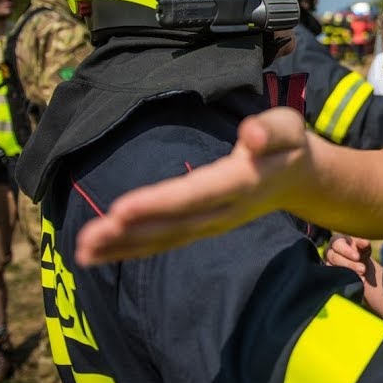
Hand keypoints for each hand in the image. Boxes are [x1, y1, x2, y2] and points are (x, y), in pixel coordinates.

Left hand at [75, 106, 310, 265]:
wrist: (300, 179)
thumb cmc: (288, 145)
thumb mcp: (288, 127)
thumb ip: (270, 131)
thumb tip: (250, 136)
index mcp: (241, 183)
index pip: (195, 195)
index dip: (159, 204)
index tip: (121, 209)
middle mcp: (223, 212)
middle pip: (173, 225)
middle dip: (129, 233)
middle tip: (88, 238)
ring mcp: (211, 225)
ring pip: (164, 240)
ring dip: (122, 247)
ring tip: (82, 252)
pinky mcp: (199, 229)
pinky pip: (163, 243)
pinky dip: (129, 250)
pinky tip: (96, 254)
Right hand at [324, 234, 372, 277]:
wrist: (360, 264)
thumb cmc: (360, 251)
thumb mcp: (364, 247)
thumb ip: (364, 243)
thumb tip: (365, 242)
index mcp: (336, 240)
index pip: (337, 244)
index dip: (347, 251)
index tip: (357, 257)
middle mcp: (329, 251)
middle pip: (334, 257)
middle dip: (350, 264)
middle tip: (363, 269)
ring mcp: (327, 263)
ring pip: (334, 269)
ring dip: (349, 273)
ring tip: (362, 275)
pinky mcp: (329, 274)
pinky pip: (335, 278)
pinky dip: (347, 280)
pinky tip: (359, 280)